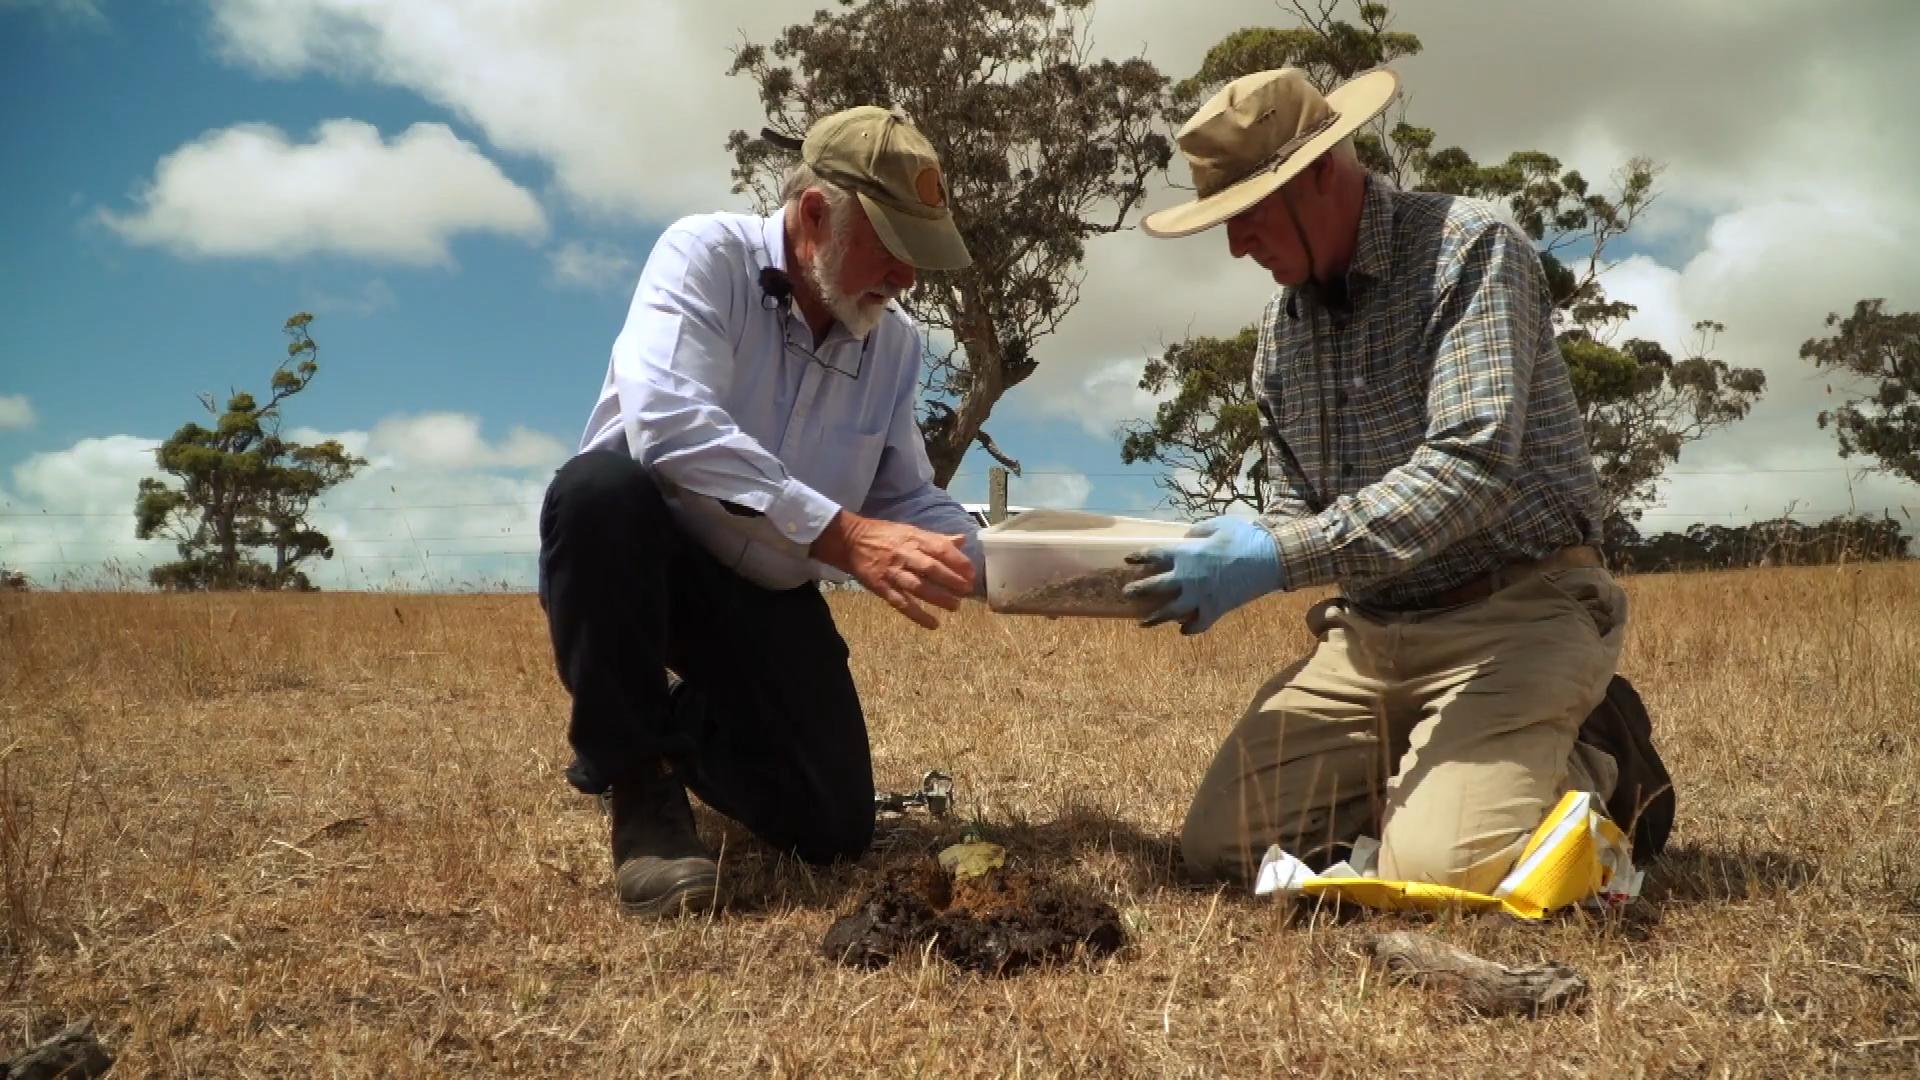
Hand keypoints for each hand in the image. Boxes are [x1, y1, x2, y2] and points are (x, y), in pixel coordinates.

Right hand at [810, 510, 974, 628]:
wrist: (850, 541)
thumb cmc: (884, 535)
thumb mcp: (911, 530)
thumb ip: (937, 538)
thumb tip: (963, 540)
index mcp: (913, 539)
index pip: (940, 548)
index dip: (958, 561)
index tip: (971, 573)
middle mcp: (904, 555)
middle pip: (931, 569)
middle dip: (951, 580)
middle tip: (967, 591)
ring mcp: (892, 573)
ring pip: (918, 587)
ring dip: (938, 598)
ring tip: (955, 607)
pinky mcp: (881, 587)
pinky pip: (901, 603)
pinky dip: (918, 615)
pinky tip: (933, 624)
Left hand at [1122, 516, 1285, 634]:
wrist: (1270, 559)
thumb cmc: (1244, 538)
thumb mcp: (1219, 524)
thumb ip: (1198, 530)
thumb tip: (1187, 537)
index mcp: (1186, 553)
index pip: (1154, 554)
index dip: (1139, 556)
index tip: (1128, 559)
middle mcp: (1187, 577)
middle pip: (1154, 586)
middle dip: (1137, 590)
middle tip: (1126, 593)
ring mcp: (1199, 596)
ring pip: (1170, 612)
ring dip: (1155, 618)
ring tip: (1142, 623)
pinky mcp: (1215, 610)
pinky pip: (1197, 625)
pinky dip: (1189, 629)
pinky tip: (1182, 630)